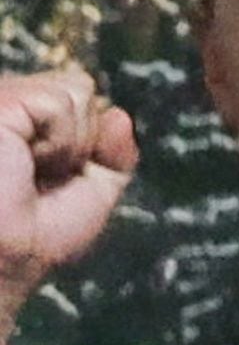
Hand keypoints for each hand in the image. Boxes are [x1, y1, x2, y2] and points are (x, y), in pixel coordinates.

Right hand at [0, 66, 137, 314]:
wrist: (4, 256)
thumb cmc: (35, 234)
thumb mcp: (91, 193)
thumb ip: (112, 155)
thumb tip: (120, 114)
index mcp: (16, 118)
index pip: (75, 94)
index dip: (83, 140)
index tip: (52, 177)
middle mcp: (3, 101)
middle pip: (79, 87)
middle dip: (78, 140)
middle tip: (41, 175)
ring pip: (76, 89)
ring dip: (69, 142)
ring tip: (30, 169)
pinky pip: (61, 102)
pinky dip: (59, 141)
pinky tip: (25, 161)